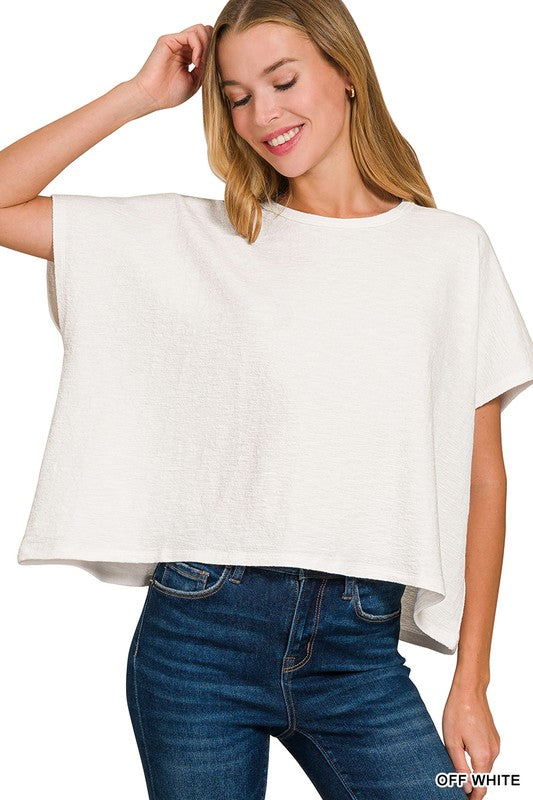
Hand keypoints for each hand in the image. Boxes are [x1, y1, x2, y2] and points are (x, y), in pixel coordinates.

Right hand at [129, 24, 213, 111]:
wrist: (152, 97)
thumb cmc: (171, 93)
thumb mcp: (195, 80)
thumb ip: (205, 65)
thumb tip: (214, 52)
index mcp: (188, 56)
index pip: (207, 43)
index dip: (213, 52)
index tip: (213, 68)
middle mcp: (181, 46)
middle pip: (205, 32)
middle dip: (211, 46)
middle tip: (208, 63)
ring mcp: (175, 42)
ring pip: (200, 30)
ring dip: (205, 46)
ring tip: (200, 63)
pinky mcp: (168, 40)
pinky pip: (191, 35)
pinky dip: (198, 47)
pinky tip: (196, 62)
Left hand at [442, 684, 500, 798]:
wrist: (469, 690)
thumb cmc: (458, 712)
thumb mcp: (452, 742)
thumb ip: (460, 767)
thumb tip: (466, 787)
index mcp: (483, 756)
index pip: (481, 787)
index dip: (472, 797)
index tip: (462, 799)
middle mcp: (494, 752)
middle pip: (484, 778)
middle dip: (472, 785)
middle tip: (456, 786)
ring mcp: (496, 744)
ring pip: (485, 766)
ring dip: (474, 771)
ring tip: (458, 771)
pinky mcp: (494, 738)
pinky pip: (486, 755)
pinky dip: (478, 760)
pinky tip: (465, 755)